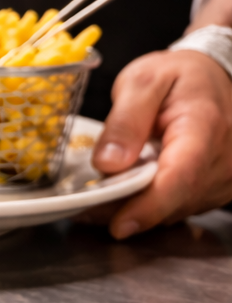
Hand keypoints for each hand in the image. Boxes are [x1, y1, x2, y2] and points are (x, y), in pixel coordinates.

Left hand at [92, 49, 231, 237]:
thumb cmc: (178, 76)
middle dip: (127, 208)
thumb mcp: (142, 81)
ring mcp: (224, 178)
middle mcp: (223, 159)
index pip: (180, 176)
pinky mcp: (215, 189)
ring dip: (135, 209)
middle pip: (173, 200)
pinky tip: (123, 193)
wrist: (212, 77)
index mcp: (205, 127)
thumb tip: (108, 164)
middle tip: (84, 205)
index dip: (148, 207)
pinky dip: (149, 205)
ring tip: (99, 195)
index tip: (119, 225)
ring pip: (175, 210)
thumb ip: (125, 121)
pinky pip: (178, 207)